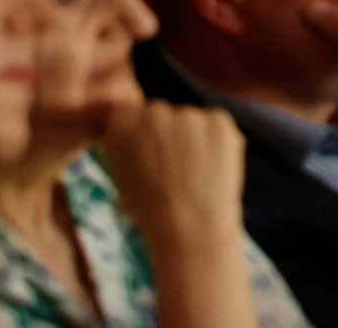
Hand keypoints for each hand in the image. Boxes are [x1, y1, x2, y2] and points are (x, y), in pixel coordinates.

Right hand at [101, 101, 245, 253]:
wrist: (189, 225)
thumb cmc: (149, 209)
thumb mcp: (118, 174)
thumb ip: (123, 145)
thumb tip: (133, 132)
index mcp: (121, 124)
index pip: (128, 115)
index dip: (138, 135)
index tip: (146, 153)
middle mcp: (153, 112)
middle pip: (159, 113)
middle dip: (164, 132)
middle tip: (172, 163)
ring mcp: (188, 113)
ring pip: (189, 118)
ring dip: (191, 134)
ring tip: (194, 169)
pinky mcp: (219, 119)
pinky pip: (215, 123)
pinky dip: (215, 138)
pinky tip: (211, 164)